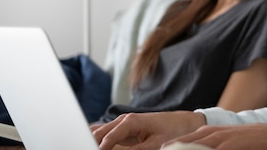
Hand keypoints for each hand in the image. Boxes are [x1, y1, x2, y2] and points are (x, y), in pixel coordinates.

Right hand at [91, 111, 205, 149]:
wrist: (183, 122)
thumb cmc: (172, 130)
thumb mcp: (156, 144)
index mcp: (131, 121)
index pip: (107, 138)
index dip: (98, 148)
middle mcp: (123, 120)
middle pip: (98, 133)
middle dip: (90, 143)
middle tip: (82, 147)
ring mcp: (122, 124)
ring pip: (99, 133)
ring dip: (92, 142)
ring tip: (86, 146)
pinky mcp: (123, 130)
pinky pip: (106, 136)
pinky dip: (99, 142)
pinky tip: (95, 146)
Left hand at [163, 124, 266, 149]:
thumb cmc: (264, 142)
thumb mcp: (239, 141)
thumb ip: (222, 145)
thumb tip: (213, 147)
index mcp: (218, 133)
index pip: (188, 141)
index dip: (174, 147)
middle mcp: (217, 134)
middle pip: (186, 143)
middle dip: (174, 149)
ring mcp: (224, 140)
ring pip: (194, 146)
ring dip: (182, 149)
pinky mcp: (232, 146)